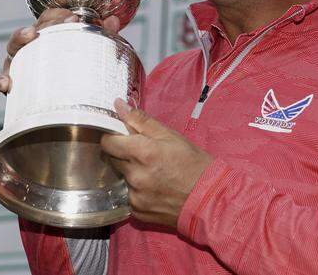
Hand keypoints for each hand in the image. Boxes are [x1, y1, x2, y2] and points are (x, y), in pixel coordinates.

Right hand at [0, 9, 120, 93]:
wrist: (61, 87)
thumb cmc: (75, 61)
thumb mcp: (90, 46)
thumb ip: (102, 34)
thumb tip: (114, 21)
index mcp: (47, 31)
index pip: (49, 17)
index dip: (59, 15)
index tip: (75, 18)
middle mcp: (29, 44)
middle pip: (28, 29)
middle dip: (36, 25)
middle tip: (41, 29)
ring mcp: (17, 62)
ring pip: (11, 49)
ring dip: (18, 42)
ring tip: (28, 39)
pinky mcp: (12, 82)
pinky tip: (6, 84)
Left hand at [100, 98, 213, 228]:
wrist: (209, 199)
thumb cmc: (194, 163)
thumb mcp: (171, 136)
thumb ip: (142, 121)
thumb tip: (119, 105)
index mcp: (142, 152)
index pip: (107, 142)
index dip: (112, 137)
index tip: (121, 136)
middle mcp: (134, 175)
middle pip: (112, 159)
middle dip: (122, 153)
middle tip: (142, 153)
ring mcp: (134, 196)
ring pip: (122, 177)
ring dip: (131, 172)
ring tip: (153, 172)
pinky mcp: (137, 211)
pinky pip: (129, 195)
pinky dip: (137, 189)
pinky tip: (155, 188)